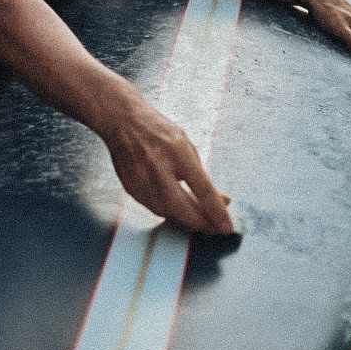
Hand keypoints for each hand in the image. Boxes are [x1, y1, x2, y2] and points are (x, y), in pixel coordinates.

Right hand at [100, 103, 233, 234]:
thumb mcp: (186, 146)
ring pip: (168, 213)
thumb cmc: (158, 131)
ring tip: (199, 214)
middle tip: (215, 228)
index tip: (228, 227)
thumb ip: (201, 176)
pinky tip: (177, 205)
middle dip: (202, 223)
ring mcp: (141, 180)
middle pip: (183, 209)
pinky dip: (169, 211)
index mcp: (177, 152)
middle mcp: (157, 168)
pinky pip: (154, 209)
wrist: (122, 121)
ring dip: (186, 218)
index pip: (202, 188)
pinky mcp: (131, 189)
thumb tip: (221, 201)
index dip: (217, 211)